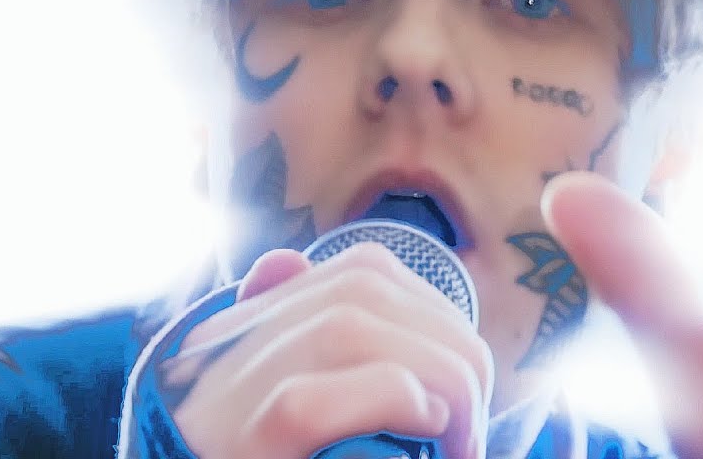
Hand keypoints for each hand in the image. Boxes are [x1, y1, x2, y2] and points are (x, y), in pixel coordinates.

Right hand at [160, 243, 493, 458]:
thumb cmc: (250, 453)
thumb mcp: (265, 399)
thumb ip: (291, 339)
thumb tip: (285, 262)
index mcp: (245, 332)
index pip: (360, 271)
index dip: (433, 307)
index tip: (463, 368)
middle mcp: (227, 351)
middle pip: (363, 290)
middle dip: (448, 342)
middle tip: (474, 418)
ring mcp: (228, 398)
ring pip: (345, 329)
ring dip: (434, 374)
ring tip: (461, 439)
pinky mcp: (244, 442)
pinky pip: (311, 402)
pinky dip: (388, 401)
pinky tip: (424, 428)